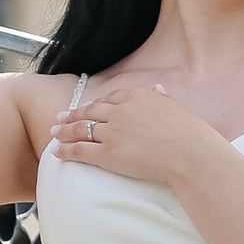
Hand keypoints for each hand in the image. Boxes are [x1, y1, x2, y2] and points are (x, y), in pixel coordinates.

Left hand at [44, 80, 211, 190]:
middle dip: (73, 115)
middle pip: (90, 111)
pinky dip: (66, 150)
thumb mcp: (176, 108)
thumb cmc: (190, 134)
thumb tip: (159, 89)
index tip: (86, 107)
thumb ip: (163, 99)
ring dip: (64, 131)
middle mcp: (120, 111)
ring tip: (54, 133)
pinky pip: (81, 150)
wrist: (189, 154)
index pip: (109, 99)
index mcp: (136, 97)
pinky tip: (57, 152)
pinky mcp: (107, 153)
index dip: (94, 104)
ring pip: (81, 129)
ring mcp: (111, 132)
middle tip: (60, 117)